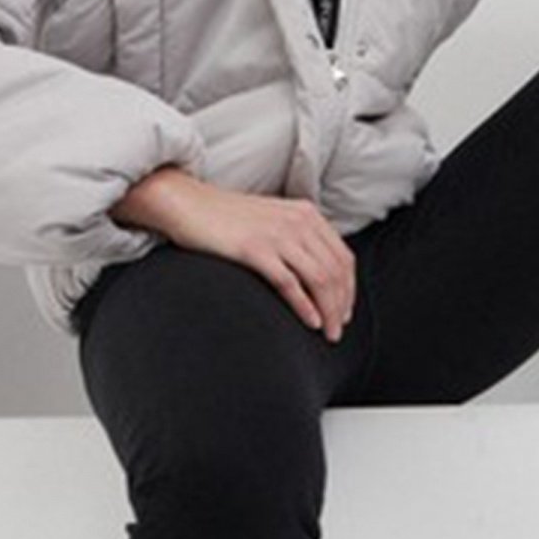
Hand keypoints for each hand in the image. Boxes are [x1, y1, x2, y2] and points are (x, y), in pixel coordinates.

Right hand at [114, 167, 357, 340]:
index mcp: (306, 214)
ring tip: (327, 333)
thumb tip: (316, 273)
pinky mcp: (255, 249)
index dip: (349, 289)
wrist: (189, 204)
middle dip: (341, 305)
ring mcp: (277, 234)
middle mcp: (298, 222)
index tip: (345, 313)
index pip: (343, 257)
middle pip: (335, 271)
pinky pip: (290, 282)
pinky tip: (309, 322)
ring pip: (319, 278)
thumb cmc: (226, 219)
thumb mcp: (272, 220)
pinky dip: (304, 306)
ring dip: (329, 311)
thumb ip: (296, 238)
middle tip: (338, 331)